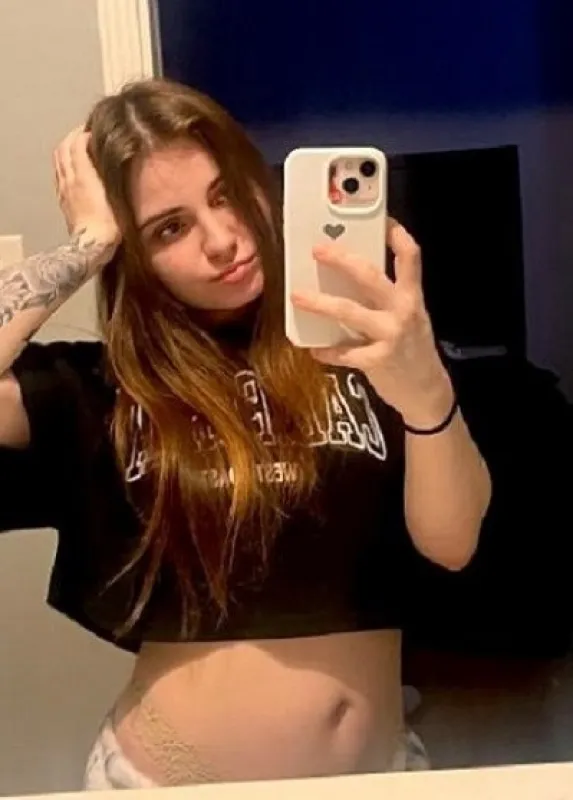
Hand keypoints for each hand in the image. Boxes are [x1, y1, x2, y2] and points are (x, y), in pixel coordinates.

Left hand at [53, 127, 119, 256]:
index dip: (85, 133)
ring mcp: (64, 189)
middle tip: (86, 134)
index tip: (96, 130)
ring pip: (59, 161)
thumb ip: (111, 173)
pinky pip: (59, 174)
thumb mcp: (116, 194)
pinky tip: (73, 168)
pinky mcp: (63, 200)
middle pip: (63, 148)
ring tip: (79, 147)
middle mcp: (70, 179)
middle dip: (73, 137)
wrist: (92, 245)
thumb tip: (113, 155)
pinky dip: (64, 164)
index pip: (77, 143)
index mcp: (83, 175)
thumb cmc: (109, 223)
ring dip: (66, 149)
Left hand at [291, 218, 453, 428]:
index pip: (410, 256)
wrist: (426, 391)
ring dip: (320, 302)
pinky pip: (344, 352)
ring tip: (297, 295)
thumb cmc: (412, 348)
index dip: (395, 234)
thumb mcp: (409, 316)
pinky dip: (326, 351)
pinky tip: (314, 350)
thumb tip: (349, 275)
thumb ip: (387, 297)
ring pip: (349, 311)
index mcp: (411, 296)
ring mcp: (390, 335)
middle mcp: (402, 311)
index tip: (378, 218)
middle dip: (341, 260)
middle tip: (317, 249)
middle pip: (370, 276)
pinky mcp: (377, 360)